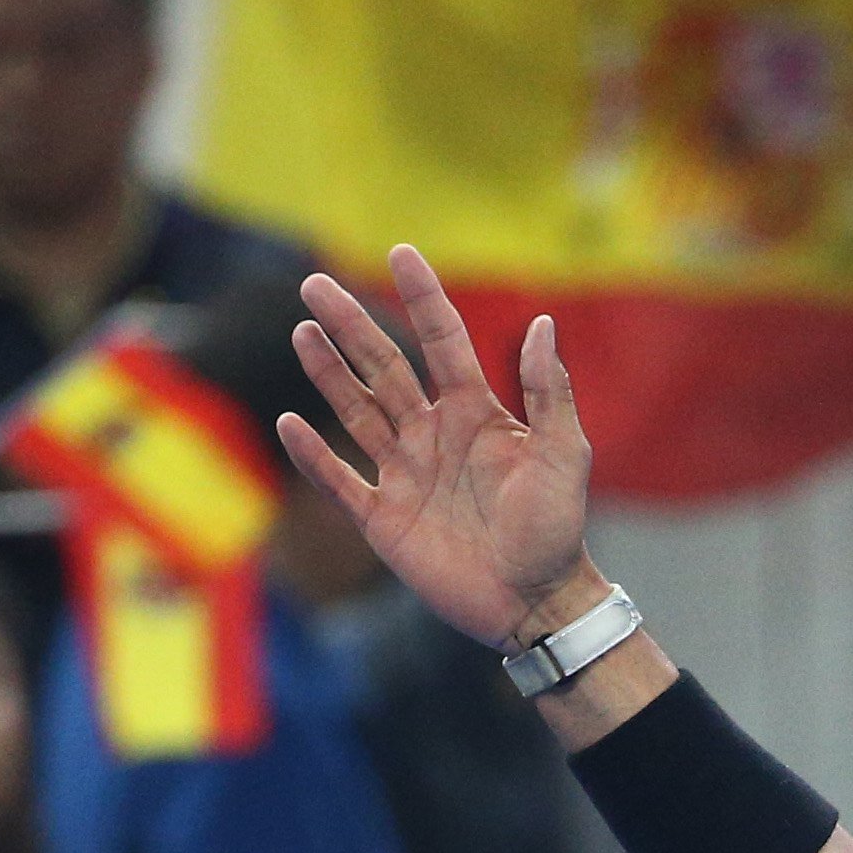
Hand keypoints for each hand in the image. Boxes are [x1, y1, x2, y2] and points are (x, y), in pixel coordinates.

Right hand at [280, 248, 603, 653]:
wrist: (536, 600)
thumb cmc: (556, 528)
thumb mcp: (563, 455)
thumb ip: (550, 392)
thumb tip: (541, 323)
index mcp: (478, 413)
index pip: (442, 341)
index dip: (422, 298)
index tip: (400, 252)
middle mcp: (435, 434)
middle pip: (384, 368)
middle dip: (351, 326)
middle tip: (314, 284)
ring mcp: (405, 473)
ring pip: (357, 411)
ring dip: (328, 373)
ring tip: (302, 331)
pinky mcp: (384, 518)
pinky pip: (340, 479)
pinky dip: (314, 454)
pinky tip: (290, 422)